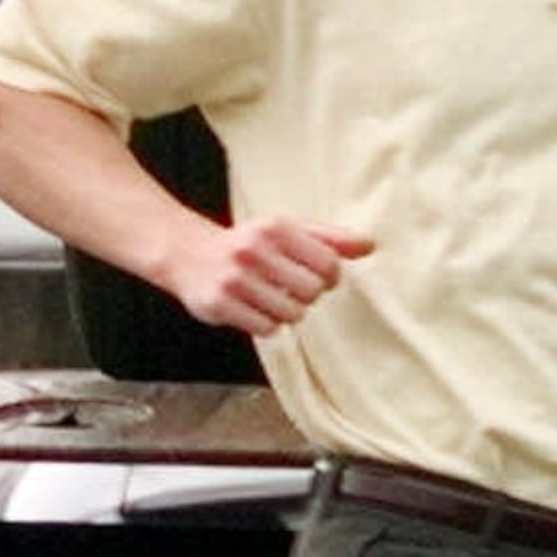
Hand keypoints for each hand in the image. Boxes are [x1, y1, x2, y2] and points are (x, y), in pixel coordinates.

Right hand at [161, 212, 372, 337]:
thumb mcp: (285, 231)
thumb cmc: (246, 244)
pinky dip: (266, 324)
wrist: (186, 254)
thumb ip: (328, 238)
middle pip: (312, 292)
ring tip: (271, 299)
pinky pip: (267, 328)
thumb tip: (370, 245)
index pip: (328, 263)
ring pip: (291, 313)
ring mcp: (233, 279)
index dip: (331, 276)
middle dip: (307, 295)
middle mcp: (252, 251)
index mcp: (274, 228)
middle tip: (291, 289)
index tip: (318, 276)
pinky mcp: (219, 304)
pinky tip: (254, 309)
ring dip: (287, 311)